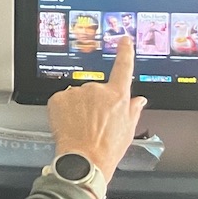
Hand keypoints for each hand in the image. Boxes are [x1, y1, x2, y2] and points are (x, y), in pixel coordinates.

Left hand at [47, 35, 147, 185]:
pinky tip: (69, 123)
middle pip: (95, 89)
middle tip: (94, 122)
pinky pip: (62, 100)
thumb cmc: (107, 148)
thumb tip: (139, 99)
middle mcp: (97, 90)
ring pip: (77, 96)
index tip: (124, 39)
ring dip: (78, 106)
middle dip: (93, 102)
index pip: (123, 68)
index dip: (125, 52)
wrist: (84, 159)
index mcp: (117, 96)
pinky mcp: (58, 98)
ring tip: (81, 125)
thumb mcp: (128, 129)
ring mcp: (76, 93)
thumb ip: (133, 109)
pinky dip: (63, 109)